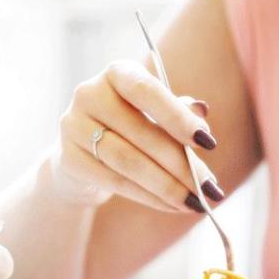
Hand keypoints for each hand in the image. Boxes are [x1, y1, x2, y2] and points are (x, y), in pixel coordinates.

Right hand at [52, 59, 224, 212]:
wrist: (82, 155)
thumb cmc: (129, 129)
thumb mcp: (154, 114)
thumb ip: (178, 112)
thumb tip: (202, 114)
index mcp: (116, 73)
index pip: (146, 90)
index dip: (177, 116)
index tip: (208, 143)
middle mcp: (89, 94)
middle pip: (141, 133)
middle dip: (181, 164)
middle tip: (209, 187)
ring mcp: (73, 127)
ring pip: (128, 161)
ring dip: (166, 186)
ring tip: (195, 201)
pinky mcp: (68, 159)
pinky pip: (115, 181)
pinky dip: (148, 197)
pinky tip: (171, 206)